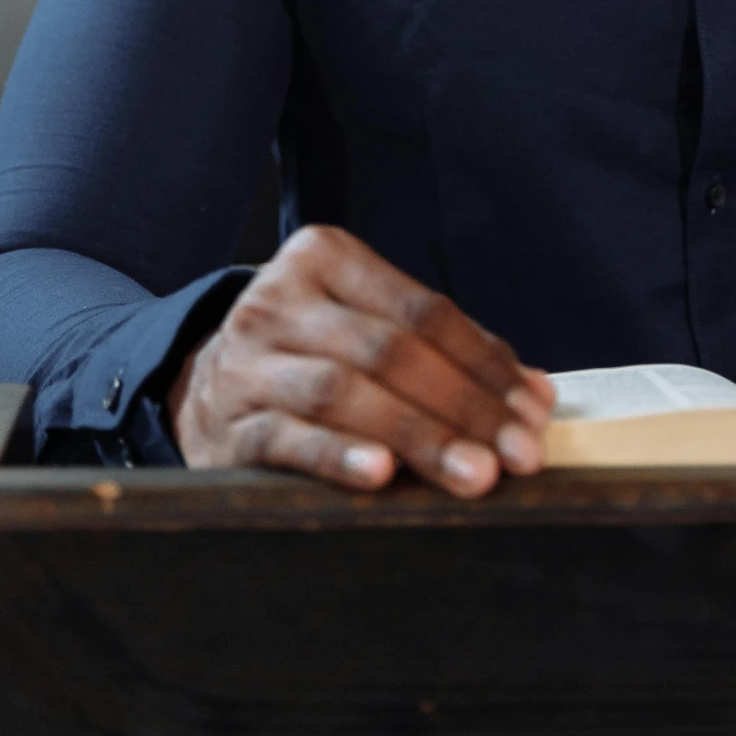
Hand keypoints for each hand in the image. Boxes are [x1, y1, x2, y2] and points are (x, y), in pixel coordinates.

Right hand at [168, 225, 554, 494]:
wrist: (201, 389)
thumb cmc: (310, 356)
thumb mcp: (367, 327)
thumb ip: (447, 350)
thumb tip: (534, 393)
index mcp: (326, 258)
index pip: (423, 311)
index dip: (486, 363)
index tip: (533, 414)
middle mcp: (280, 299)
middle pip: (391, 351)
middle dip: (465, 406)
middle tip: (517, 454)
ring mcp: (249, 361)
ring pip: (345, 392)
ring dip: (419, 435)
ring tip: (473, 474)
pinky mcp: (227, 424)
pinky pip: (288, 438)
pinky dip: (339, 455)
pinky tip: (382, 476)